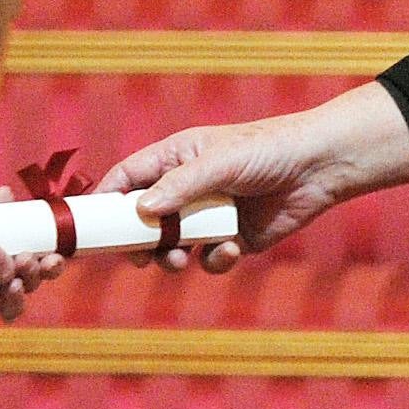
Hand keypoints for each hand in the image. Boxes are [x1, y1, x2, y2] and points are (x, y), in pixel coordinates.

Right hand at [94, 83, 408, 275]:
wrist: (321, 167)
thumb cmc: (268, 149)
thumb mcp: (219, 162)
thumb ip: (180, 186)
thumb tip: (142, 211)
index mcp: (175, 158)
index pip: (127, 178)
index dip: (104, 200)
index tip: (87, 225)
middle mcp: (188, 189)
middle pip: (144, 221)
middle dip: (138, 241)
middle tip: (137, 255)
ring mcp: (210, 216)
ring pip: (174, 246)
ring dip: (171, 257)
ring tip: (178, 259)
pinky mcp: (235, 239)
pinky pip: (211, 259)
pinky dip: (216, 259)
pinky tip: (231, 249)